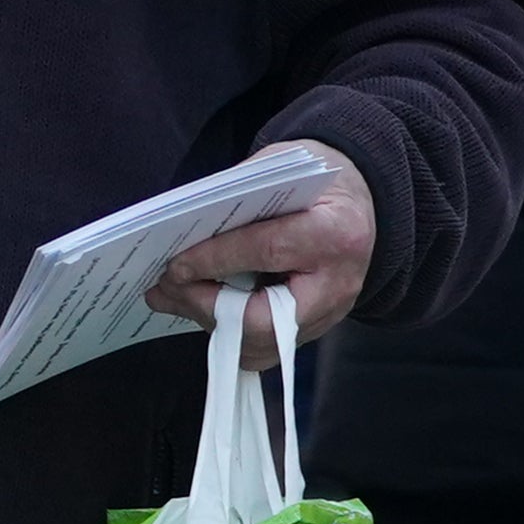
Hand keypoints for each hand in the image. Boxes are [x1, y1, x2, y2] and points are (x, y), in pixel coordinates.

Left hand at [151, 140, 376, 359]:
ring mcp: (330, 314)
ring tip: (171, 297)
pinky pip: (265, 347)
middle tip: (163, 288)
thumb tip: (179, 238)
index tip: (172, 266)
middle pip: (262, 317)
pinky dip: (227, 332)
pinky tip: (200, 307)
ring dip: (207, 322)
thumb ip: (235, 206)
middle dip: (204, 305)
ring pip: (259, 343)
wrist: (359, 205)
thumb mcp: (278, 176)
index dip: (212, 261)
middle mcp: (337, 282)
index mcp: (333, 233)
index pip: (265, 252)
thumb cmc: (312, 186)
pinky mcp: (316, 329)